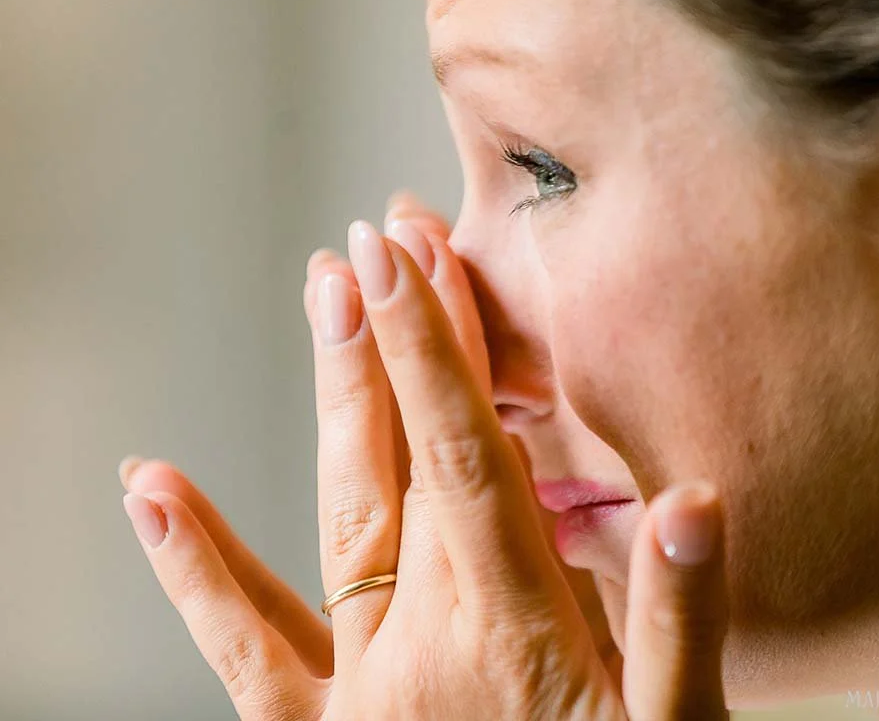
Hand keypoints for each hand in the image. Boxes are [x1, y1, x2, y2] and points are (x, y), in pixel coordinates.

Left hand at [119, 191, 729, 719]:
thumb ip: (679, 626)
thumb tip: (692, 502)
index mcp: (512, 630)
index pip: (468, 457)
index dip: (437, 350)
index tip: (408, 255)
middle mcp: (423, 642)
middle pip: (406, 461)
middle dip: (393, 340)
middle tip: (377, 236)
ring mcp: (363, 686)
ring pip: (344, 516)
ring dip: (335, 403)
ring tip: (318, 297)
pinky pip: (250, 648)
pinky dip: (196, 569)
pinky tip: (152, 486)